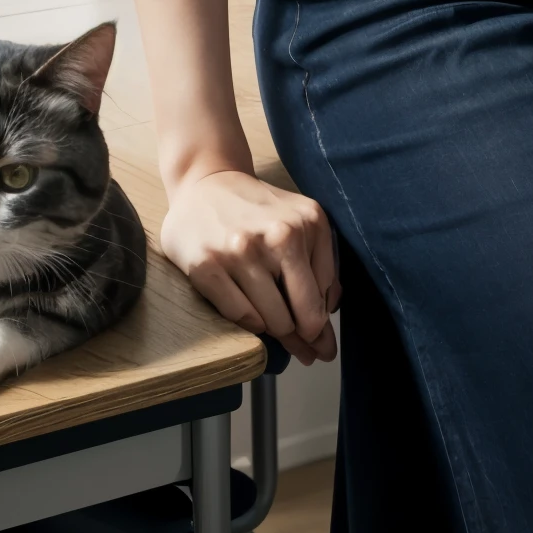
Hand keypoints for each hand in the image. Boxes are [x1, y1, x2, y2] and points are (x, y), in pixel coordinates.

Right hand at [162, 168, 339, 364]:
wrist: (204, 182)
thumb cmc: (257, 210)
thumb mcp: (301, 221)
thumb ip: (322, 263)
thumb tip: (328, 314)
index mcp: (309, 221)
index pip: (324, 294)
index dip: (321, 323)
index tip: (319, 339)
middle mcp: (277, 234)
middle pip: (303, 314)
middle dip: (305, 337)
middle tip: (305, 350)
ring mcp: (240, 250)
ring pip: (274, 321)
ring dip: (276, 329)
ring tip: (272, 322)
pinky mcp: (208, 266)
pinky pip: (241, 316)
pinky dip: (250, 323)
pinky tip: (250, 311)